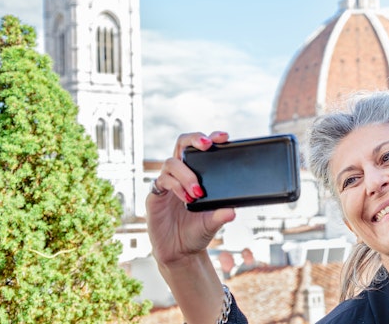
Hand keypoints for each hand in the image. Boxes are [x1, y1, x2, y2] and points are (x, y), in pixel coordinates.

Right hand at [146, 130, 236, 266]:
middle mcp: (180, 175)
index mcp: (196, 174)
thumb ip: (221, 215)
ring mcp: (167, 184)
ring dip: (187, 174)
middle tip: (207, 145)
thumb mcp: (213, 222)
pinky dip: (176, 186)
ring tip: (197, 192)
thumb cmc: (197, 232)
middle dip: (194, 139)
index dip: (209, 138)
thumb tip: (232, 210)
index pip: (200, 149)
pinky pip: (162, 182)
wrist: (181, 253)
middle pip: (182, 144)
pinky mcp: (155, 196)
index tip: (223, 137)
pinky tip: (187, 198)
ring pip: (171, 162)